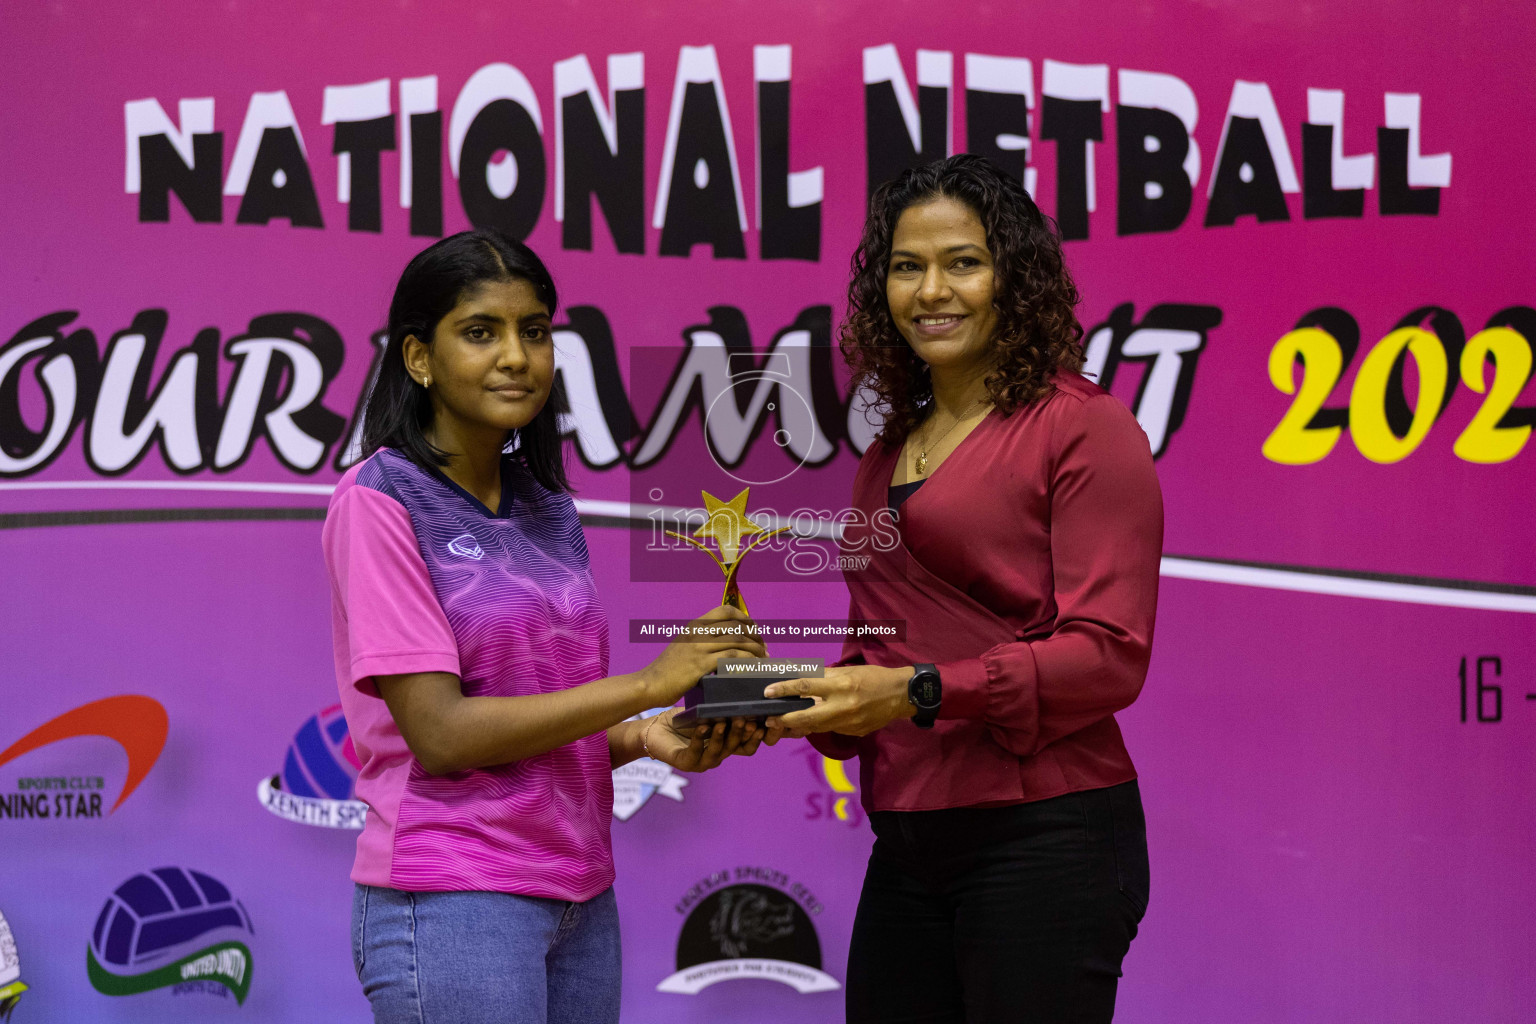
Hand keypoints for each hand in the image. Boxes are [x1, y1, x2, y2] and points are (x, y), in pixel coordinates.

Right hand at [640, 605, 767, 705]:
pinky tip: (753, 667)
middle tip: (764, 648)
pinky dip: (747, 661)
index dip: (745, 619)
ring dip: (756, 650)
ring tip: (764, 659)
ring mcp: (699, 647)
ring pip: (738, 641)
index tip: (755, 631)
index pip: (726, 611)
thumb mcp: (683, 647)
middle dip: (756, 636)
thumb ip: (702, 641)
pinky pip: (732, 657)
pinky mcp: (700, 664)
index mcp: (695, 625)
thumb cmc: (667, 671)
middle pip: (736, 625)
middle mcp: (698, 632)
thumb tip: (727, 643)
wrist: (649, 684)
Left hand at [645, 709, 765, 771]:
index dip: (758, 737)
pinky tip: (702, 727)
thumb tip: (743, 690)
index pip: (748, 745)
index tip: (766, 722)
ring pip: (718, 752)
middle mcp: (716, 755)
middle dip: (742, 734)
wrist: (654, 728)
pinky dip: (700, 739)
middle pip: (736, 748)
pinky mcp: (685, 763)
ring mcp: (701, 762)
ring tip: (724, 722)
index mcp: (725, 745)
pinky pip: (696, 752)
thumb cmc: (682, 720)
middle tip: (746, 719)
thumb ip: (724, 708)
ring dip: (722, 737)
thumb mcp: (707, 712)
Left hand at [763, 665, 915, 736]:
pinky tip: (813, 721)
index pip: (806, 687)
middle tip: (770, 718)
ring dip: (799, 725)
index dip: (784, 689)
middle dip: (785, 719)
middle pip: (806, 717)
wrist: (900, 696)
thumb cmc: (873, 678)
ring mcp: (848, 723)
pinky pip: (830, 729)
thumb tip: (801, 680)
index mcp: (840, 686)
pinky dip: (820, 725)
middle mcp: (842, 706)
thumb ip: (824, 677)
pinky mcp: (853, 733)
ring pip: (816, 727)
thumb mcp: (848, 671)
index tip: (768, 692)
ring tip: (785, 721)